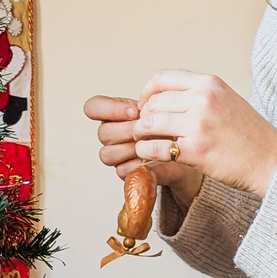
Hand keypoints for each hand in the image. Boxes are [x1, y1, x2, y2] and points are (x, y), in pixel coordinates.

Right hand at [83, 94, 199, 192]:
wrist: (184, 148)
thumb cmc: (170, 125)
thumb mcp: (162, 108)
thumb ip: (148, 105)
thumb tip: (138, 111)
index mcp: (113, 114)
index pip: (93, 107)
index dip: (109, 109)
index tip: (134, 111)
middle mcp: (110, 133)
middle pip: (103, 132)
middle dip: (127, 131)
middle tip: (148, 131)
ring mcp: (115, 153)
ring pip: (108, 153)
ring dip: (131, 149)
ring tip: (152, 144)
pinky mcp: (124, 172)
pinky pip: (121, 170)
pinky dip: (138, 165)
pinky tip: (152, 160)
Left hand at [135, 69, 276, 195]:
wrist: (272, 161)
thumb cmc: (250, 135)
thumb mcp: (227, 100)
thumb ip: (199, 95)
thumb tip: (166, 97)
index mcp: (210, 84)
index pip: (162, 78)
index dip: (147, 92)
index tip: (145, 105)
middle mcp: (203, 100)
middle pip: (154, 102)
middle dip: (144, 117)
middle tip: (144, 129)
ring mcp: (199, 125)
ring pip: (150, 123)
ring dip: (141, 134)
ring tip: (144, 142)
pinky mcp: (195, 151)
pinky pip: (156, 148)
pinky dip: (146, 152)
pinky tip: (149, 156)